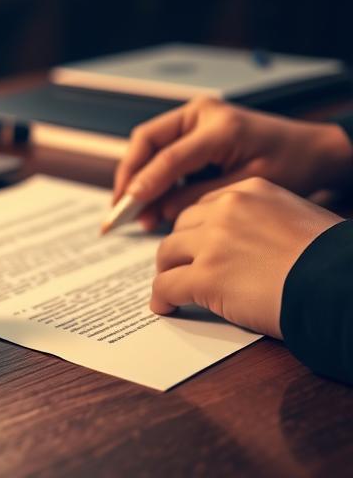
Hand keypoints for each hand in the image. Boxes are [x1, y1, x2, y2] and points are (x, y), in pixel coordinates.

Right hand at [113, 97, 352, 227]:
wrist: (311, 149)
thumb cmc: (291, 165)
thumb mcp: (247, 186)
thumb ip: (199, 197)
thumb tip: (157, 210)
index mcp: (220, 125)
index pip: (170, 155)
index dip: (146, 182)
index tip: (128, 205)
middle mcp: (202, 113)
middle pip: (147, 140)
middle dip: (129, 174)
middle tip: (119, 208)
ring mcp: (195, 116)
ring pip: (149, 144)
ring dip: (138, 176)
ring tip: (133, 211)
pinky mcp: (192, 126)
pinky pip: (161, 149)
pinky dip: (152, 174)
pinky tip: (150, 200)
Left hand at [151, 177, 340, 337]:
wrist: (340, 285)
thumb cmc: (332, 260)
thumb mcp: (297, 219)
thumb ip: (263, 220)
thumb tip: (246, 242)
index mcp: (251, 191)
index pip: (207, 205)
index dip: (198, 228)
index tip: (195, 242)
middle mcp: (227, 209)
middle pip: (183, 225)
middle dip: (180, 246)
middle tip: (179, 264)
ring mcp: (213, 242)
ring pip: (168, 252)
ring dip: (168, 270)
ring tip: (170, 286)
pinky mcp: (206, 276)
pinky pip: (167, 285)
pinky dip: (162, 297)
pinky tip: (165, 306)